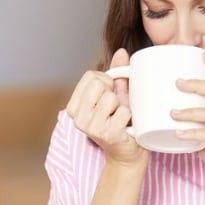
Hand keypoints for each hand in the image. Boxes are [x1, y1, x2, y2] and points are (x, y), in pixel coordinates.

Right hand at [66, 49, 146, 164]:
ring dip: (122, 106)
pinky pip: (124, 111)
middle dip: (113, 92)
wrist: (127, 153)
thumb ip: (116, 73)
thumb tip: (121, 51)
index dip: (106, 81)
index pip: (90, 76)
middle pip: (100, 85)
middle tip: (116, 108)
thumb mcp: (115, 95)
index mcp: (74, 106)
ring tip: (120, 118)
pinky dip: (130, 117)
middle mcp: (78, 117)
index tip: (109, 94)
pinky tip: (126, 127)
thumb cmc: (120, 122)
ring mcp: (91, 127)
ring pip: (111, 98)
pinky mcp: (106, 134)